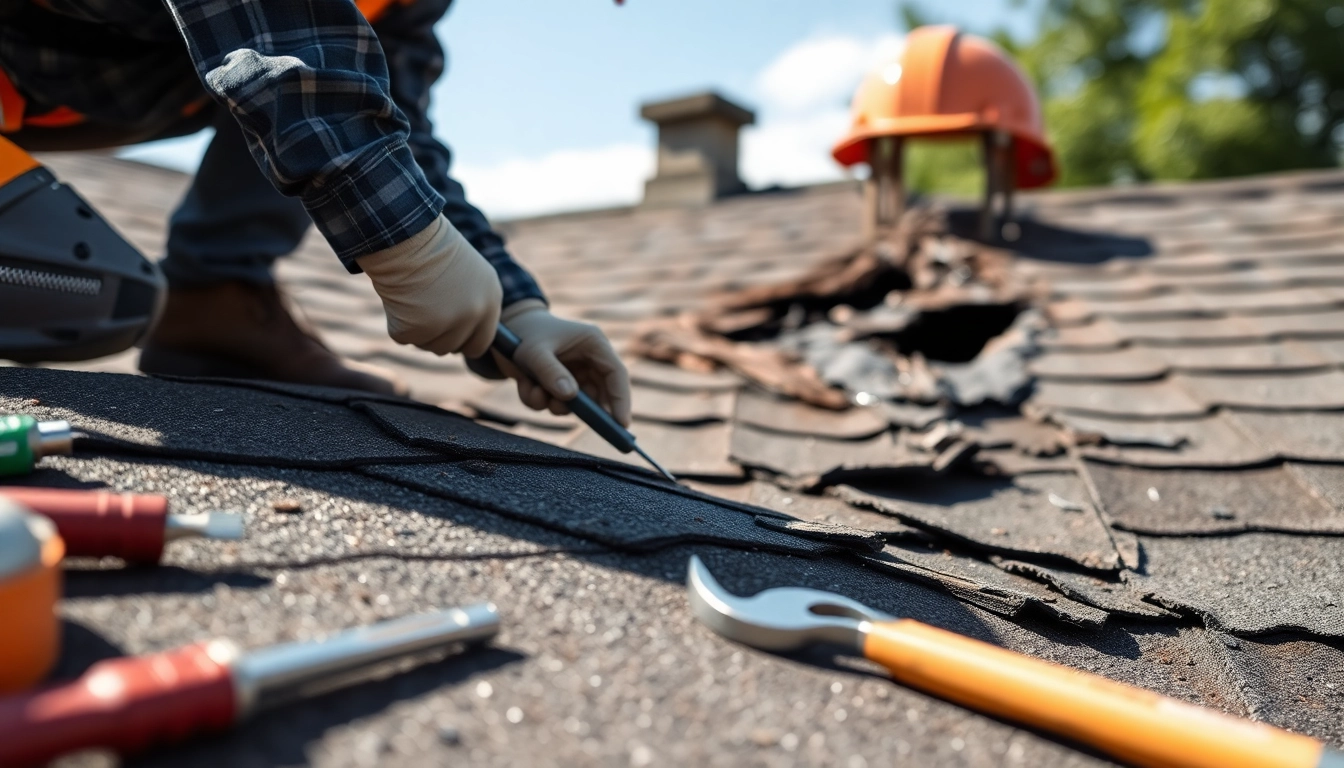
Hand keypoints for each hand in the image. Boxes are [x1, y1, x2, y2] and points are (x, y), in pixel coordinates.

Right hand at [356, 215, 501, 356]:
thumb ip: (472, 304)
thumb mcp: (468, 273)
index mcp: (491, 300)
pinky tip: (400, 298)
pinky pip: (404, 338)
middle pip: (453, 347)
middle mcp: (473, 315)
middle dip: (437, 334)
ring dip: (418, 328)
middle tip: (424, 308)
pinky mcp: (416, 329)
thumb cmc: (432, 248)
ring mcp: (446, 324)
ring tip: (414, 298)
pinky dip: (397, 322)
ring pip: (429, 345)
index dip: (463, 339)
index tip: (449, 332)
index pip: (481, 342)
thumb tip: (464, 335)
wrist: (406, 234)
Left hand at [494, 300, 630, 425]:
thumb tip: (570, 396)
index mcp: (593, 344)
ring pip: (576, 404)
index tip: (622, 424)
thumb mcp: (534, 351)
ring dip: (554, 404)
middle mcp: (588, 360)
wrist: (500, 330)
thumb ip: (551, 372)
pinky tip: (525, 385)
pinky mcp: (558, 384)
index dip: (621, 400)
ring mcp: (574, 374)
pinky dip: (539, 400)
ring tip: (534, 391)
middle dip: (588, 410)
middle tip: (587, 426)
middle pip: (602, 393)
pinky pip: (555, 403)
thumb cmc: (522, 332)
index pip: (616, 374)